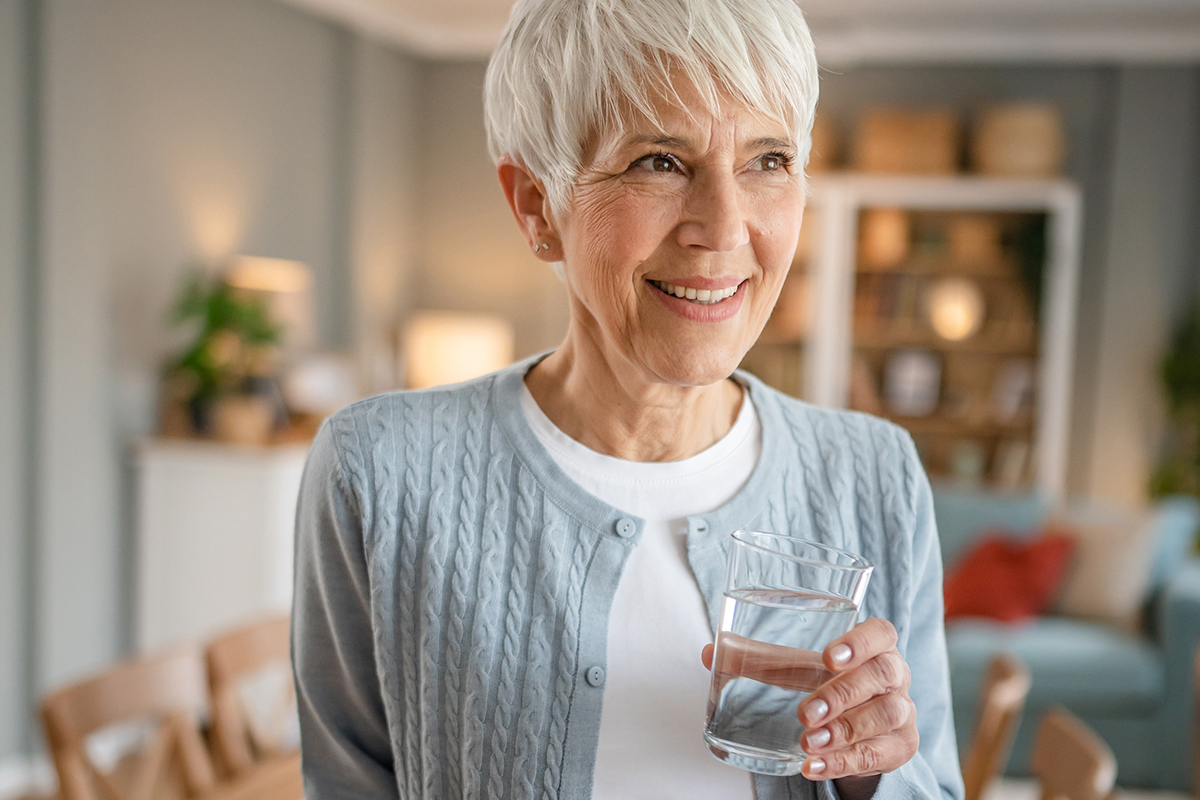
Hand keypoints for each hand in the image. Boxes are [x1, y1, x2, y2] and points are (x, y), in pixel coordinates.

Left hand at [700, 618, 917, 791]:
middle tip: (805, 713)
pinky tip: (814, 766)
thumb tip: (710, 653)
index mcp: (874, 645)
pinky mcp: (900, 746)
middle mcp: (896, 675)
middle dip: (842, 694)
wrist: (860, 727)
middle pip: (881, 676)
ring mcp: (903, 711)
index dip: (859, 641)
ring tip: (808, 743)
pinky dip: (844, 762)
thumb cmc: (826, 683)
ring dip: (844, 731)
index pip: (881, 632)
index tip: (828, 657)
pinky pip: (878, 754)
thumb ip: (759, 659)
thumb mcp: (800, 669)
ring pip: (884, 715)